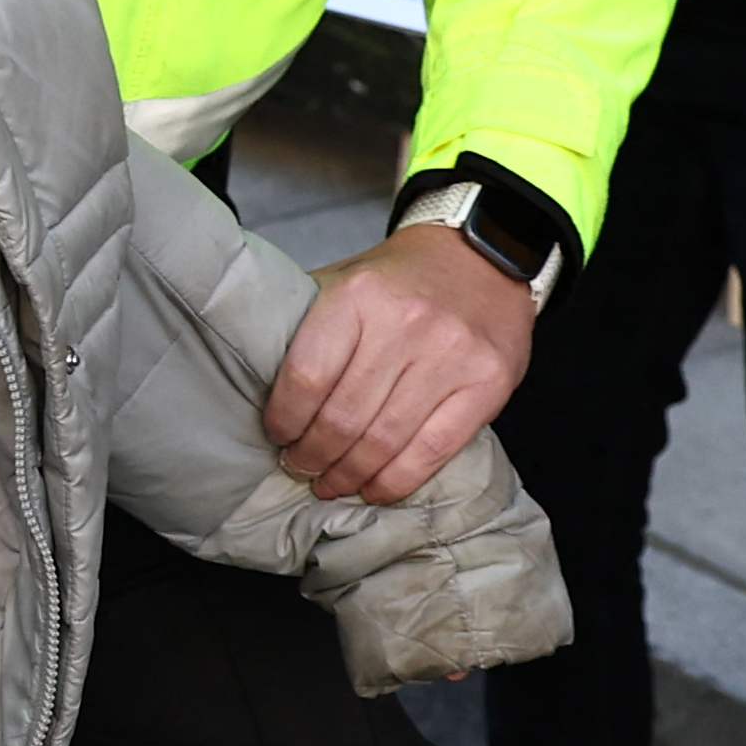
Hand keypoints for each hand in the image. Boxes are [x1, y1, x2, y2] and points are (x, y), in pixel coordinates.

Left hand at [267, 224, 540, 504]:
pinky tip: (374, 488)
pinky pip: (433, 451)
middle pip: (344, 417)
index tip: (278, 435)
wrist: (483, 256)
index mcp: (358, 295)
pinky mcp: (488, 385)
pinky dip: (397, 481)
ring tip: (331, 484)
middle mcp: (406, 324)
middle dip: (313, 455)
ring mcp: (452, 357)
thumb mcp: (344, 280)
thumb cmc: (399, 280)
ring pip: (385, 441)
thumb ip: (306, 322)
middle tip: (300, 468)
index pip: (307, 376)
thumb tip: (256, 378)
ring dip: (350, 474)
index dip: (285, 419)